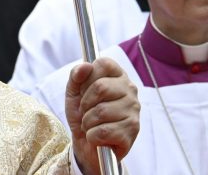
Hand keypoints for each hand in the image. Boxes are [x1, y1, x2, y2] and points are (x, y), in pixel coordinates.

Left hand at [65, 58, 138, 174]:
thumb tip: (85, 65)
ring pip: (101, 111)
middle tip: (86, 112)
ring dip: (87, 122)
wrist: (87, 144)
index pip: (104, 64)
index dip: (87, 78)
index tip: (84, 90)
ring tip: (92, 125)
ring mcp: (134, 110)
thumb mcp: (73, 93)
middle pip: (100, 87)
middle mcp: (130, 90)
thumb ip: (75, 76)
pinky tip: (98, 137)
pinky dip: (92, 136)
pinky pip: (103, 131)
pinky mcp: (132, 130)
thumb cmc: (83, 114)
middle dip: (85, 103)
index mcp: (118, 76)